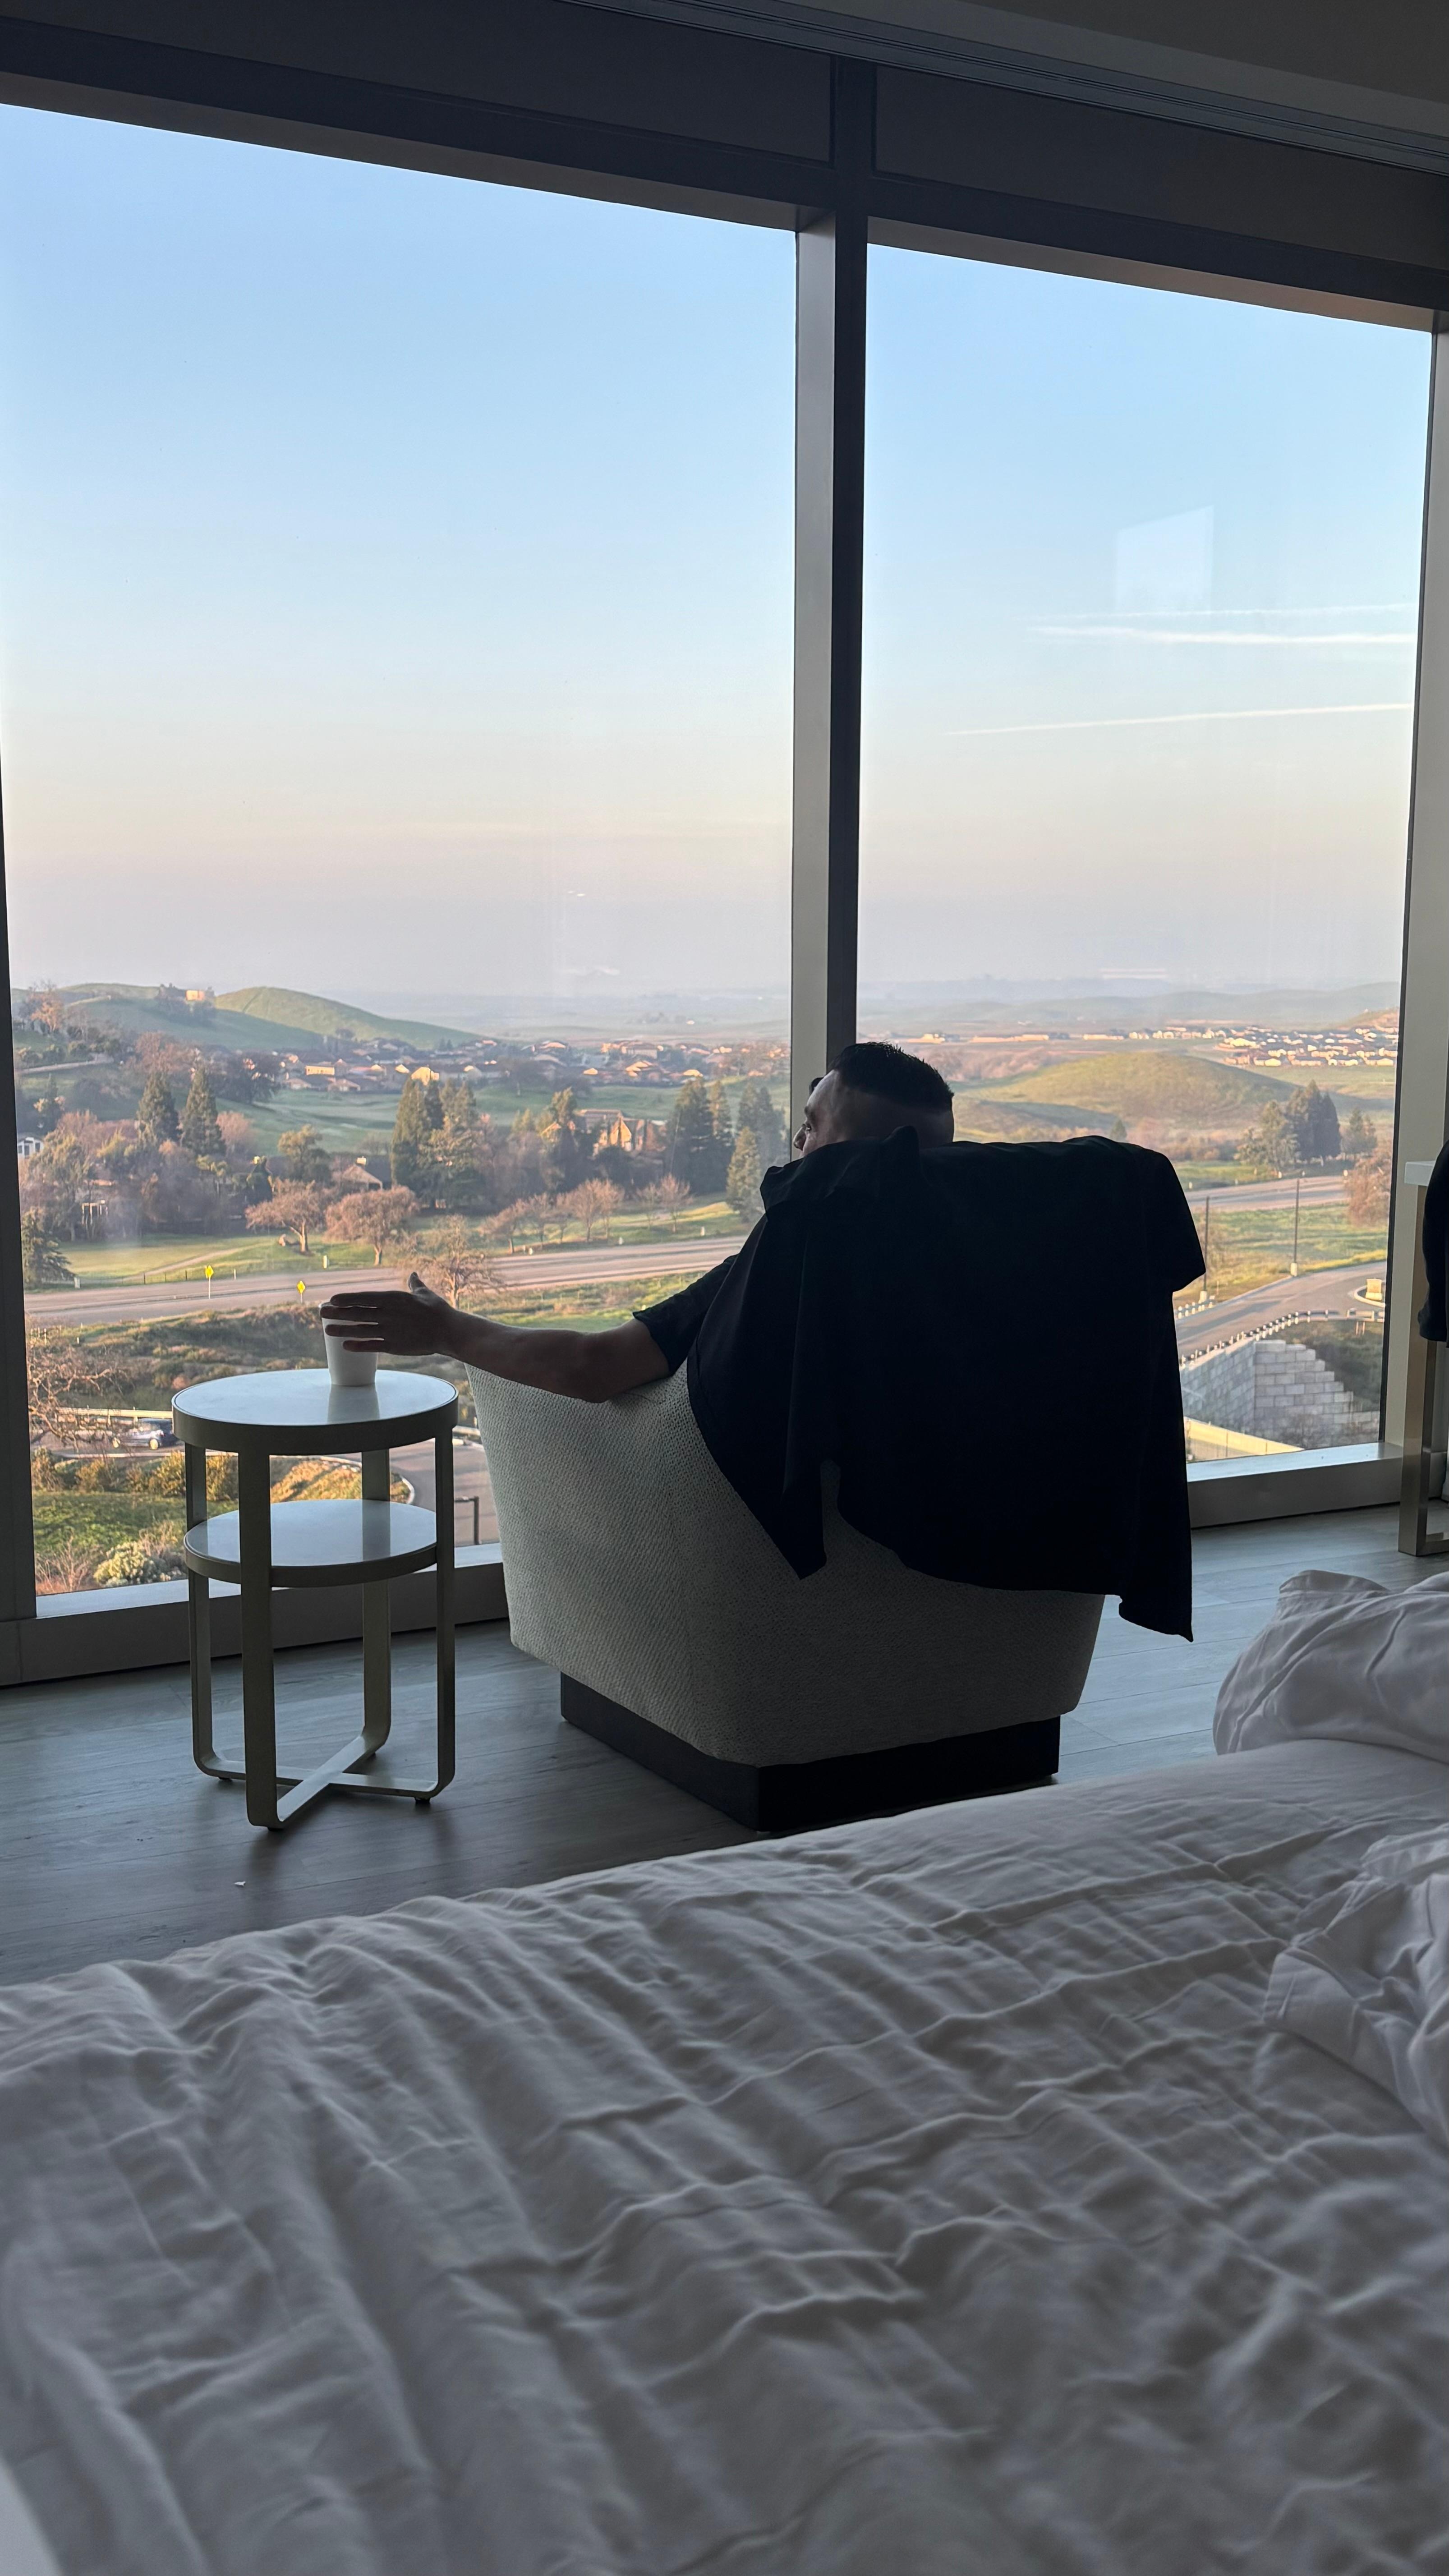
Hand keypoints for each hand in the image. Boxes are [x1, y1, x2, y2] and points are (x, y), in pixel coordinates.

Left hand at [320, 1273, 457, 1358]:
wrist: (449, 1331)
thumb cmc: (437, 1310)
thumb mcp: (424, 1294)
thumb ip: (415, 1284)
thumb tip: (413, 1275)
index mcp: (394, 1299)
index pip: (365, 1298)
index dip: (347, 1299)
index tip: (332, 1299)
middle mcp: (389, 1314)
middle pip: (358, 1313)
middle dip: (338, 1313)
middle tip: (321, 1312)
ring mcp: (391, 1331)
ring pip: (361, 1330)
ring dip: (343, 1330)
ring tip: (327, 1330)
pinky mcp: (395, 1346)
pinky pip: (372, 1346)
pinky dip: (358, 1345)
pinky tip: (345, 1346)